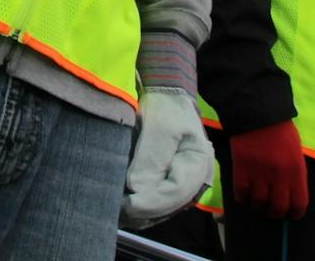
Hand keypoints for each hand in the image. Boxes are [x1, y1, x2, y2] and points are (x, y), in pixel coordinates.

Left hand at [122, 88, 214, 226]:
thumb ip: (151, 158)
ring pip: (162, 211)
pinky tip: (123, 209)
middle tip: (115, 209)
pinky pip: (158, 206)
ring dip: (140, 214)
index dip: (150, 202)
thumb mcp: (159, 127)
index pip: (175, 193)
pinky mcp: (171, 188)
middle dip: (142, 211)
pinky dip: (141, 210)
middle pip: (169, 207)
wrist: (168, 99)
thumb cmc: (165, 109)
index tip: (127, 203)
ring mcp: (184, 187)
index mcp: (199, 164)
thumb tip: (137, 188)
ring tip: (116, 211)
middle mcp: (196, 181)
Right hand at [229, 119, 308, 218]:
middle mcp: (280, 177)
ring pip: (259, 203)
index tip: (288, 214)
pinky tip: (244, 193)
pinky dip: (243, 198)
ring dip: (257, 205)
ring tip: (256, 199)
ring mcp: (260, 174)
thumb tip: (290, 191)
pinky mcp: (242, 170)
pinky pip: (242, 194)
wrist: (257, 112)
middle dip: (274, 212)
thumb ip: (294, 172)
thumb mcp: (295, 151)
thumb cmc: (280, 129)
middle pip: (278, 208)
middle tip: (269, 208)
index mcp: (297, 171)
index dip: (293, 214)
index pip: (299, 204)